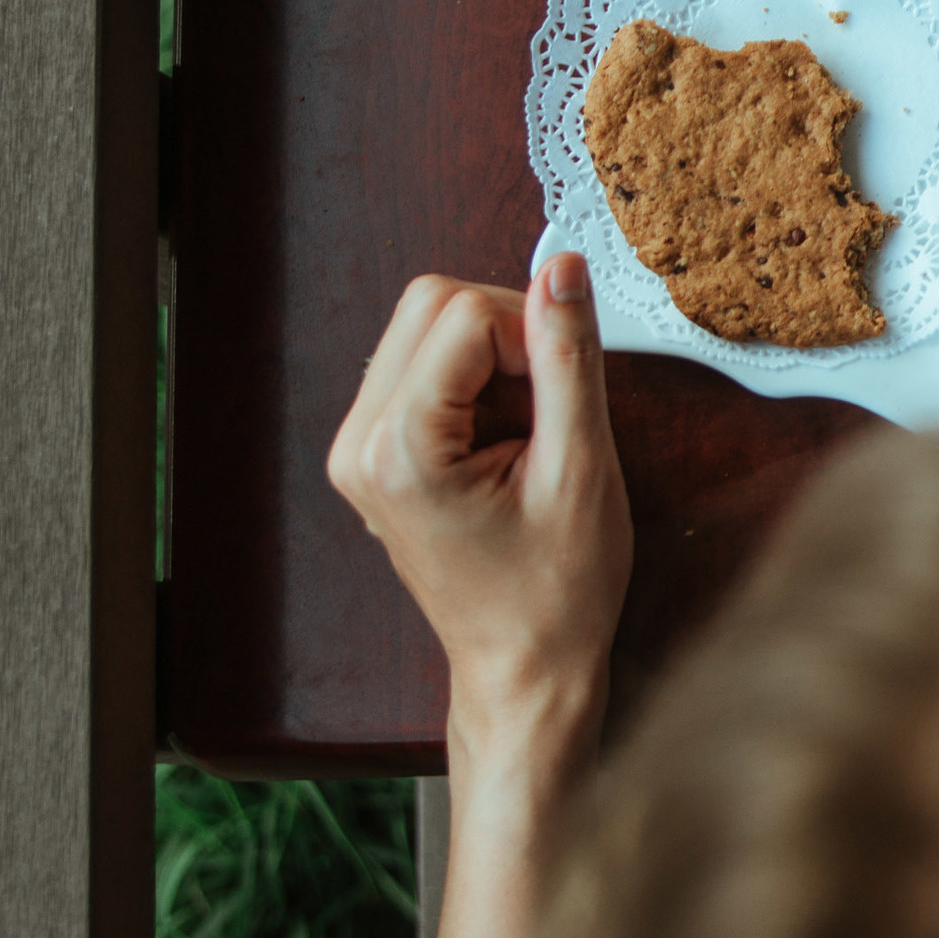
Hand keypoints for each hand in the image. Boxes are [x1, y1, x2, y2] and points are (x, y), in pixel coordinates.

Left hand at [326, 255, 631, 755]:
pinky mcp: (374, 452)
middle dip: (507, 330)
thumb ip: (569, 359)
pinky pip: (422, 364)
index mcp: (400, 450)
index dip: (532, 331)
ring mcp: (358, 448)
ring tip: (525, 429)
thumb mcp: (581, 469)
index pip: (463, 310)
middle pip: (432, 303)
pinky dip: (475, 377)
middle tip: (548, 404)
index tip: (562, 394)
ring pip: (426, 326)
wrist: (524, 668)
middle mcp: (359, 443)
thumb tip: (561, 269)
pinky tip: (503, 437)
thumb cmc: (556, 593)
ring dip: (492, 354)